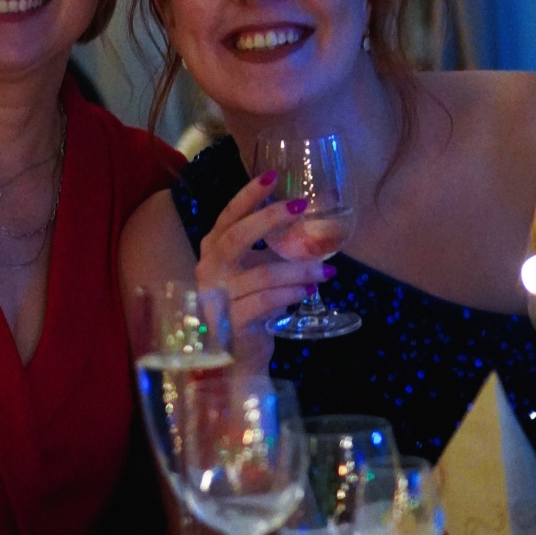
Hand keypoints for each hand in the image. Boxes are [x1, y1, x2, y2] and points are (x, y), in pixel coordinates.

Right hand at [194, 171, 335, 354]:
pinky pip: (264, 302)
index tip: (273, 176)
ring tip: (325, 271)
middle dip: (270, 218)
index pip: (228, 216)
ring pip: (260, 274)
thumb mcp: (258, 271)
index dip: (249, 195)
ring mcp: (215, 297)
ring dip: (298, 269)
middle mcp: (209, 270)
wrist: (236, 359)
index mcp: (214, 251)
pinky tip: (307, 291)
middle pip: (236, 236)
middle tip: (301, 206)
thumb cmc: (248, 308)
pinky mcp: (229, 323)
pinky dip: (290, 294)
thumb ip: (277, 248)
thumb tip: (318, 214)